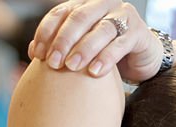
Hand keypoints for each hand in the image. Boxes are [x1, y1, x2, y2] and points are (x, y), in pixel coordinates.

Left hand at [30, 0, 163, 81]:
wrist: (143, 58)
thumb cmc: (108, 53)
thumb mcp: (83, 47)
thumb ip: (61, 46)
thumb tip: (33, 52)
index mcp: (85, 5)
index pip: (61, 12)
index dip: (47, 32)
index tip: (37, 54)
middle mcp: (103, 5)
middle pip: (79, 18)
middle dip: (63, 40)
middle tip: (53, 63)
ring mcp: (123, 16)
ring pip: (100, 29)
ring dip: (84, 49)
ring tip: (72, 67)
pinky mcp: (138, 32)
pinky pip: (120, 44)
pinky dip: (106, 58)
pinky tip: (95, 72)